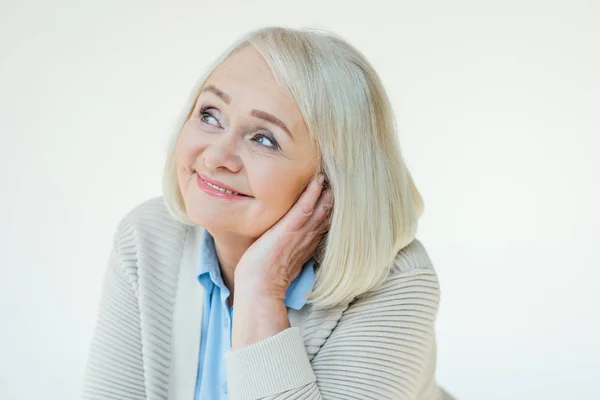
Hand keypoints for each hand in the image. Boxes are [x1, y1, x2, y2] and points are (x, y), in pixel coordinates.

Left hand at [234, 173, 332, 299]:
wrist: (259, 287)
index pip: (322, 223)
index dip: (329, 209)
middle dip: (334, 199)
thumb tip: (286, 247)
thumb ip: (290, 252)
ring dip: (327, 192)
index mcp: (307, 244)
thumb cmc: (265, 277)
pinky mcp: (289, 229)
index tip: (335, 195)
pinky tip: (318, 180)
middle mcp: (308, 238)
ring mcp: (300, 233)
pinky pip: (304, 207)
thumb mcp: (282, 261)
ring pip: (320, 209)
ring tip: (332, 175)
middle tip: (342, 181)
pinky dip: (312, 193)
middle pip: (326, 214)